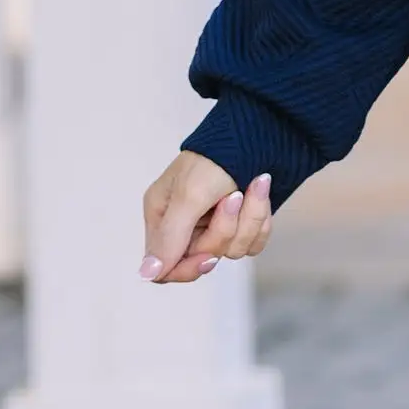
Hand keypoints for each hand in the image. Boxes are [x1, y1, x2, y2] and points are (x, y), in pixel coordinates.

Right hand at [140, 154, 273, 283]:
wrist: (259, 135)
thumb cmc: (216, 159)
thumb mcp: (189, 196)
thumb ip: (170, 237)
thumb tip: (147, 273)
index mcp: (162, 217)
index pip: (165, 269)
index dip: (188, 269)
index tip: (208, 257)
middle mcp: (186, 225)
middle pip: (204, 259)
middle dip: (224, 231)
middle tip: (232, 198)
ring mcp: (215, 225)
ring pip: (235, 250)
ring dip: (248, 218)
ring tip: (249, 186)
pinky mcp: (242, 224)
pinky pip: (255, 242)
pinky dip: (261, 218)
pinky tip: (258, 190)